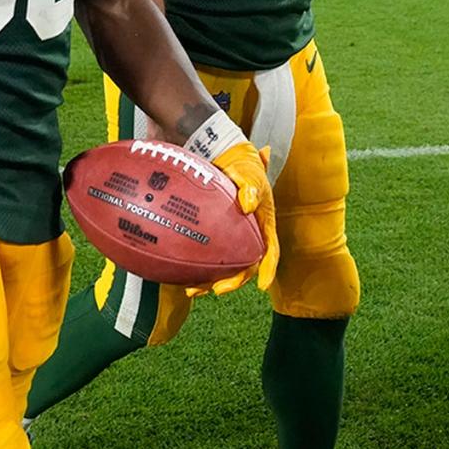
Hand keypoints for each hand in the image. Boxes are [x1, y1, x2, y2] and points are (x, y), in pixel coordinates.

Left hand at [187, 142, 278, 297]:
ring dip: (209, 281)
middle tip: (215, 290)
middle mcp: (249, 236)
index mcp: (264, 226)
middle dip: (232, 281)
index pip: (270, 252)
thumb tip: (247, 205)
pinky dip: (196, 266)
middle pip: (244, 266)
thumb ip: (251, 188)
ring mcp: (232, 237)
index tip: (261, 286)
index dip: (268, 269)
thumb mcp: (250, 173)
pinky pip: (207, 255)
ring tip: (190, 290)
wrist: (228, 157)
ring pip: (224, 266)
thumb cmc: (244, 166)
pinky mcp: (216, 234)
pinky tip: (178, 273)